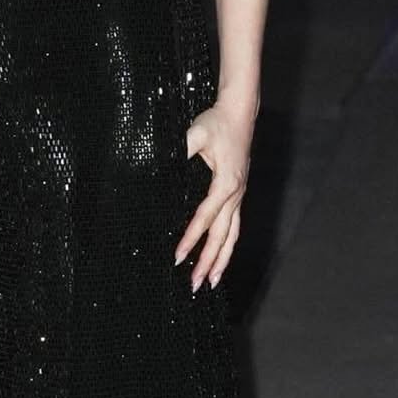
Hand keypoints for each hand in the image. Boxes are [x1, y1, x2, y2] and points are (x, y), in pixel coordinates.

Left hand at [174, 104, 251, 291]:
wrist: (239, 113)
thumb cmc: (217, 122)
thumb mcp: (196, 131)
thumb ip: (182, 148)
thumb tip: (158, 161)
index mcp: (225, 183)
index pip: (205, 218)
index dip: (190, 238)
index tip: (177, 256)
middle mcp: (236, 193)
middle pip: (222, 235)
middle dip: (208, 261)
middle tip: (195, 284)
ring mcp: (239, 195)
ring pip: (232, 235)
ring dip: (222, 259)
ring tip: (212, 282)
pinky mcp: (238, 193)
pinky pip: (234, 226)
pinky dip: (227, 245)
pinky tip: (221, 257)